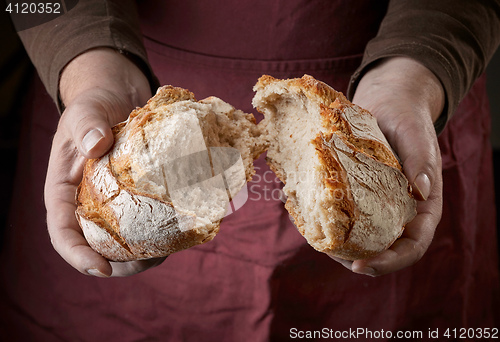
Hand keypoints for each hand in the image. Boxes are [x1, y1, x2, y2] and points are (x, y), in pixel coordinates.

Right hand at [44, 48, 163, 276]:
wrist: (118, 98)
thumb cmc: (95, 105)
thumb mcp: (86, 110)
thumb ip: (87, 124)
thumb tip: (97, 145)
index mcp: (65, 192)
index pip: (63, 232)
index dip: (78, 256)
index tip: (100, 269)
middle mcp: (88, 203)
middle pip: (97, 247)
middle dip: (120, 265)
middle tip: (146, 264)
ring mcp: (115, 203)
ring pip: (125, 241)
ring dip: (145, 254)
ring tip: (167, 252)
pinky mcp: (137, 197)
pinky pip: (147, 222)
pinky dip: (162, 232)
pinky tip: (181, 230)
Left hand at [336, 57, 443, 275]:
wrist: (388, 106)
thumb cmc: (408, 122)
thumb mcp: (418, 138)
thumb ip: (421, 162)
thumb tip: (421, 191)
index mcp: (421, 210)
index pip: (412, 247)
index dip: (390, 262)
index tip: (362, 265)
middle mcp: (397, 214)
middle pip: (381, 250)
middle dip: (355, 260)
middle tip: (329, 255)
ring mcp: (374, 206)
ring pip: (357, 237)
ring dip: (336, 243)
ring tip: (315, 239)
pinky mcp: (353, 195)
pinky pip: (340, 214)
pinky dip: (324, 218)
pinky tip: (303, 212)